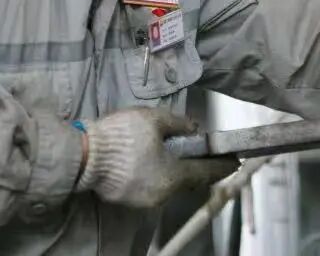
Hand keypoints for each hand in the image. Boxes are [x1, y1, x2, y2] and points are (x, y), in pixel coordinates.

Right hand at [77, 108, 238, 207]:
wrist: (84, 155)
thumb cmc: (122, 136)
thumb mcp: (154, 120)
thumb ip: (179, 124)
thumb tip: (194, 129)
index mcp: (173, 176)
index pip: (206, 171)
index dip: (223, 164)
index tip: (236, 160)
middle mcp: (163, 194)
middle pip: (187, 180)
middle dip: (197, 167)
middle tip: (206, 155)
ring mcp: (144, 200)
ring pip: (167, 184)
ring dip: (174, 170)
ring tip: (174, 154)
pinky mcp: (128, 200)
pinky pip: (150, 186)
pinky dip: (156, 175)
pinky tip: (150, 162)